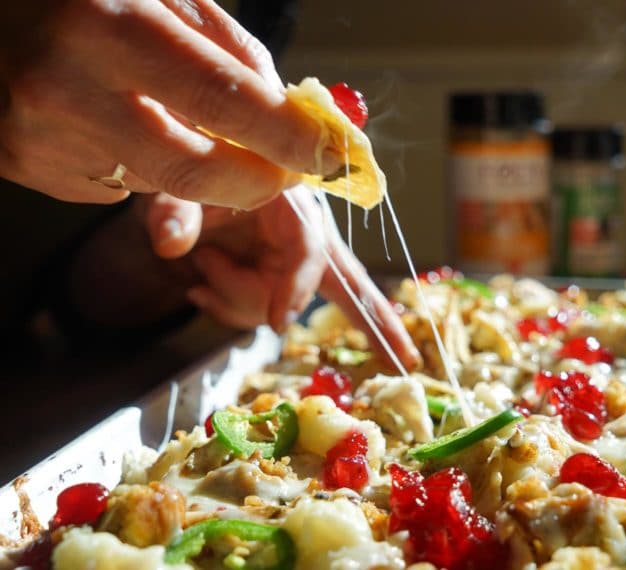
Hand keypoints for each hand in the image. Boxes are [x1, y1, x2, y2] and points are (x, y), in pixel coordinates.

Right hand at [0, 0, 338, 208]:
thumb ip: (228, 47)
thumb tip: (289, 113)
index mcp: (105, 24)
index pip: (220, 99)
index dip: (284, 135)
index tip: (325, 153)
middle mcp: (64, 88)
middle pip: (194, 169)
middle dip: (257, 180)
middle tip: (283, 170)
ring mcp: (39, 138)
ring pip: (160, 182)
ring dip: (194, 161)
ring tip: (165, 108)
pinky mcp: (26, 168)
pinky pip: (117, 184)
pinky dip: (140, 162)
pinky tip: (112, 119)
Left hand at [140, 187, 421, 371]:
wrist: (193, 164)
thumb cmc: (195, 163)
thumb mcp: (178, 183)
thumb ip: (175, 210)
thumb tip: (171, 246)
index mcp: (288, 198)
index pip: (307, 247)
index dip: (297, 284)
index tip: (279, 322)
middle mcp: (302, 230)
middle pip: (335, 284)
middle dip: (375, 323)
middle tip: (408, 358)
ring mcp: (293, 257)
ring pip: (283, 305)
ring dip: (237, 301)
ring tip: (201, 269)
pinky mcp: (280, 275)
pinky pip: (265, 311)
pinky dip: (231, 308)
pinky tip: (200, 291)